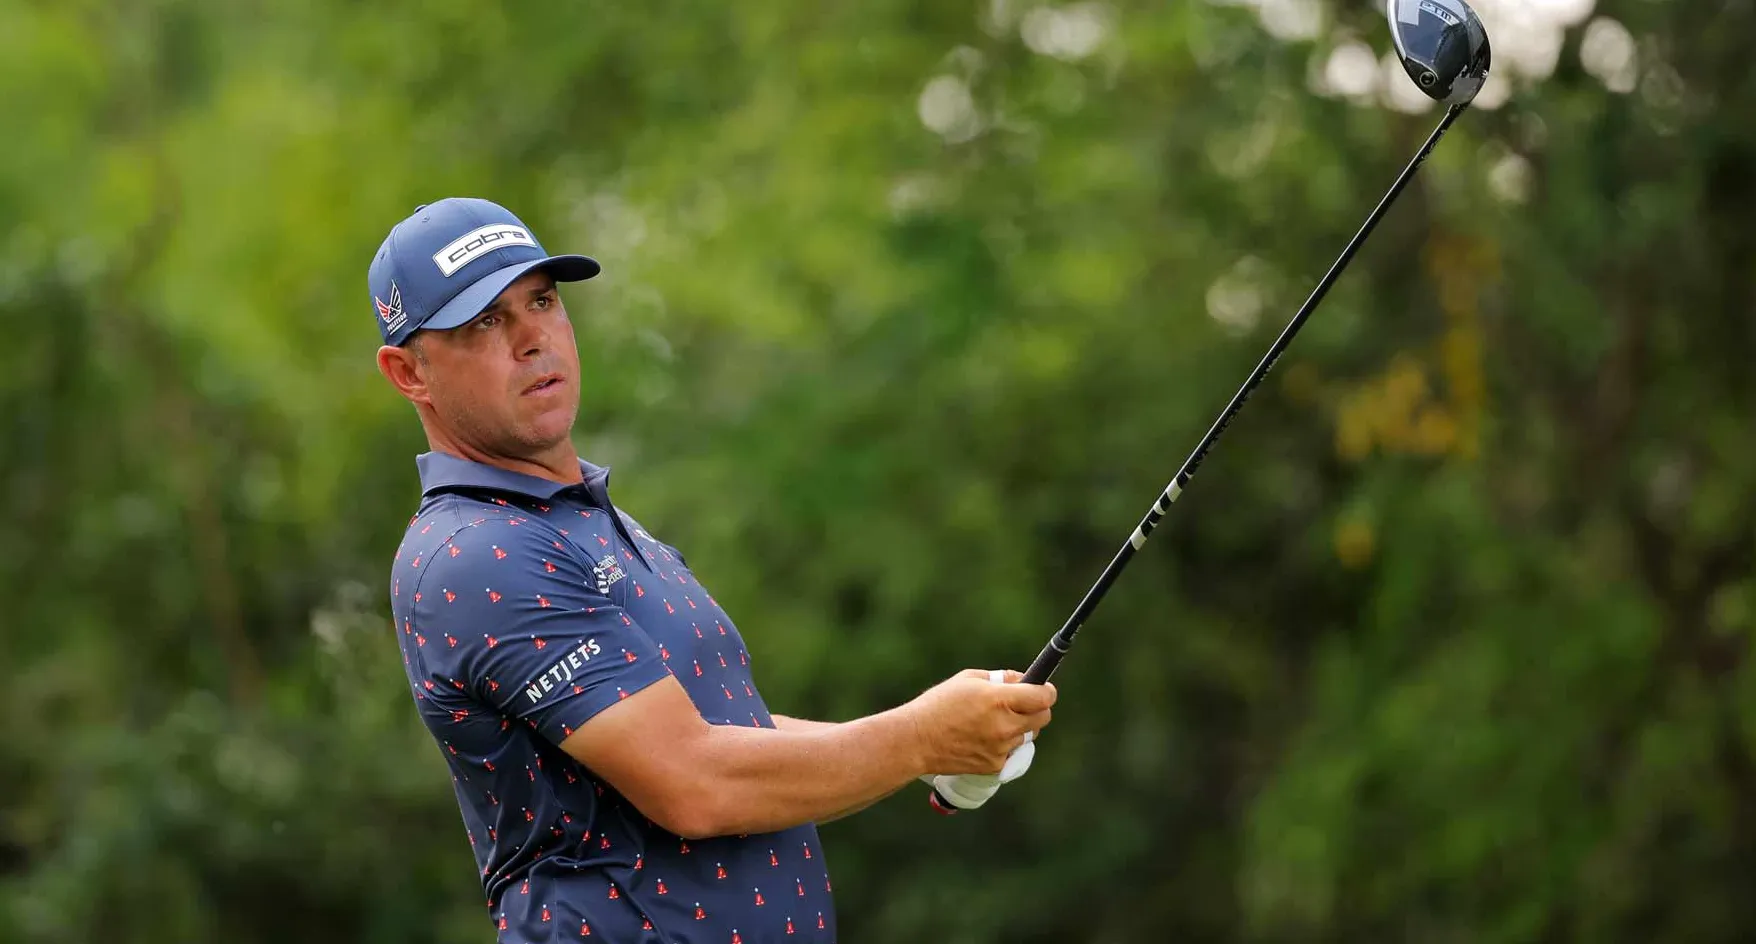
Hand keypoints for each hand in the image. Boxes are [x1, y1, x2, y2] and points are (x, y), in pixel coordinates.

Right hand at [916, 670, 1042, 811]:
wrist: (916, 741)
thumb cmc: (938, 705)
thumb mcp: (968, 679)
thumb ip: (1001, 678)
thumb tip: (1023, 679)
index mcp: (998, 700)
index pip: (1043, 697)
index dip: (1047, 691)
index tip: (1043, 688)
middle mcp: (1004, 725)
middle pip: (1043, 718)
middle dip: (1038, 708)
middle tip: (1023, 704)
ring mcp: (1001, 748)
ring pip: (1027, 735)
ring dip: (1019, 727)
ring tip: (993, 722)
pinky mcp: (995, 766)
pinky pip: (1011, 752)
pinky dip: (1004, 744)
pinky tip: (982, 738)